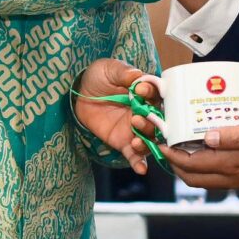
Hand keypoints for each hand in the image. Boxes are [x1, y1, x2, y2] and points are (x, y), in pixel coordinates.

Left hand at [72, 57, 161, 174]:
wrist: (80, 94)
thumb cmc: (99, 77)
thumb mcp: (108, 69)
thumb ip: (123, 72)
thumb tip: (137, 75)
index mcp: (145, 92)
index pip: (155, 94)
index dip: (151, 93)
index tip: (140, 90)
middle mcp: (145, 111)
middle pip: (157, 120)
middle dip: (150, 122)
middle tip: (136, 118)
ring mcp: (135, 129)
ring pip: (149, 138)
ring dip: (146, 141)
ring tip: (135, 141)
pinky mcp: (124, 142)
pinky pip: (135, 155)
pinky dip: (139, 163)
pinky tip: (141, 170)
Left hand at [165, 112, 238, 191]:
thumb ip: (234, 136)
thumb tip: (205, 137)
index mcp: (232, 165)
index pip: (191, 164)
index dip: (172, 154)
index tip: (161, 140)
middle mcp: (232, 177)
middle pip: (192, 176)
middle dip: (174, 162)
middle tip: (166, 143)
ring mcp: (238, 179)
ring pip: (203, 179)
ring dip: (188, 166)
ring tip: (181, 147)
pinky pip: (216, 176)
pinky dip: (203, 167)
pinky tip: (205, 150)